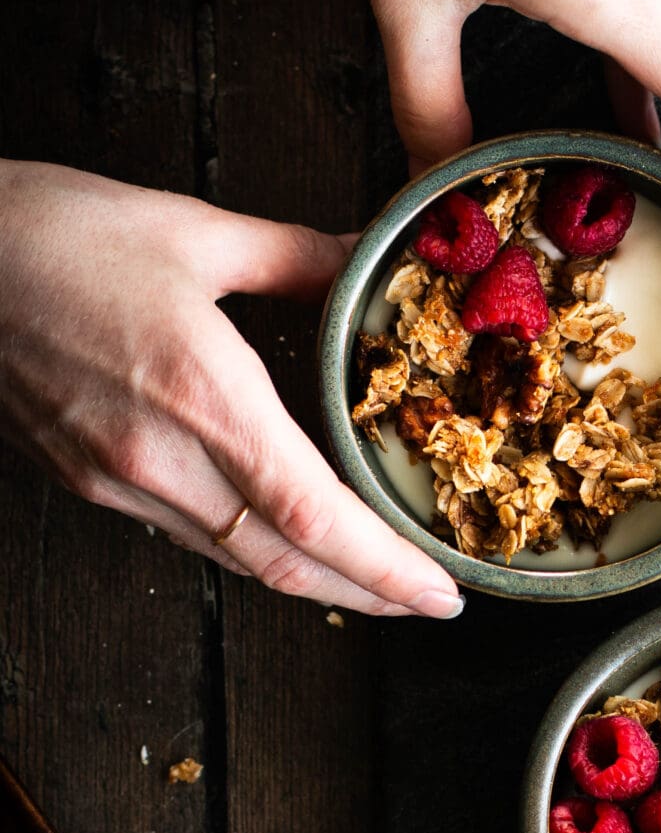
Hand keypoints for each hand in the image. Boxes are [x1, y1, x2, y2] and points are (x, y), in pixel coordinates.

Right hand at [0, 163, 462, 618]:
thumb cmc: (45, 233)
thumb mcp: (190, 229)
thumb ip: (295, 257)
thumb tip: (364, 261)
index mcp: (202, 396)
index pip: (314, 514)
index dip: (386, 568)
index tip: (441, 592)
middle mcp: (161, 460)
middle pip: (285, 562)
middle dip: (369, 594)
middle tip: (430, 603)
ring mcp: (118, 482)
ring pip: (237, 560)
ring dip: (315, 581)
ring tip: (376, 581)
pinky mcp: (87, 483)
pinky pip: (189, 537)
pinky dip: (252, 550)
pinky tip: (284, 538)